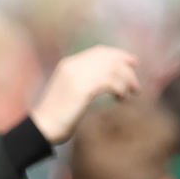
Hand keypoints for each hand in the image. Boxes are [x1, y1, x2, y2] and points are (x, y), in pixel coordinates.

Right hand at [29, 45, 145, 145]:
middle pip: (109, 58)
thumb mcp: (70, 92)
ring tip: (130, 94)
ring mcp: (77, 75)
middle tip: (136, 85)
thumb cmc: (57, 116)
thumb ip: (84, 81)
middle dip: (127, 69)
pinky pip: (110, 81)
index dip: (119, 54)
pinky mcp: (82, 88)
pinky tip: (121, 98)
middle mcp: (73, 65)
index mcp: (69, 64)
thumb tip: (108, 81)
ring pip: (112, 69)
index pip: (99, 51)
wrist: (43, 127)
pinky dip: (120, 89)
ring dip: (126, 81)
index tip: (133, 63)